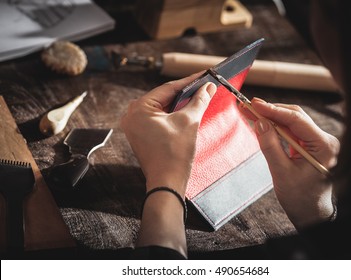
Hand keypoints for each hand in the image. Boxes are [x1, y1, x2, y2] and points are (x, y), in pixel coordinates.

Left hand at [121, 73, 216, 195]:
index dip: (189, 81)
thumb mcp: (189, 122)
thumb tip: (208, 87)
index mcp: (139, 109)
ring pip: (162, 108)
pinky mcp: (141, 135)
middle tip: (203, 85)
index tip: (204, 75)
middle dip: (185, 92)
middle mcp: (132, 115)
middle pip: (164, 97)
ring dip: (179, 104)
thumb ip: (198, 100)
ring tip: (198, 97)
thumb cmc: (174, 154)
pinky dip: (172, 115)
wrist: (167, 183)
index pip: (168, 88)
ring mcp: (135, 126)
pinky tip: (186, 111)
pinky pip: (158, 118)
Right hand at [240, 98, 339, 228]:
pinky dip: (276, 128)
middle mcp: (324, 140)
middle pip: (295, 117)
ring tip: (250, 113)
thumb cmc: (300, 198)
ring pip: (292, 123)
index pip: (297, 120)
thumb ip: (270, 146)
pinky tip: (262, 124)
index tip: (254, 103)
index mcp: (324, 146)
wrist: (310, 214)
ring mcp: (318, 143)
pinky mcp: (310, 146)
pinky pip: (292, 132)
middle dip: (270, 111)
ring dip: (271, 118)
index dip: (273, 110)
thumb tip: (259, 122)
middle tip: (248, 106)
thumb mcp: (281, 172)